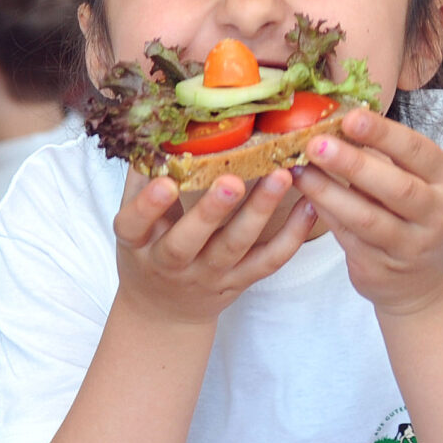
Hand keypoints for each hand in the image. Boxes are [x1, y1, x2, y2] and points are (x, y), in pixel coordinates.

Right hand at [113, 165, 317, 327]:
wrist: (165, 310)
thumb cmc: (148, 252)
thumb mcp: (134, 225)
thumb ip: (141, 183)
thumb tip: (155, 132)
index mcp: (137, 243)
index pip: (134, 225)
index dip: (148, 206)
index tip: (165, 181)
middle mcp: (170, 263)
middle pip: (188, 242)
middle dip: (211, 212)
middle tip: (232, 180)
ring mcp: (207, 274)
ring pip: (235, 247)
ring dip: (259, 212)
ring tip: (281, 177)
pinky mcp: (239, 280)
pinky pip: (268, 261)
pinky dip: (292, 235)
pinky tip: (309, 205)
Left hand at [291, 108, 442, 317]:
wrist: (425, 279)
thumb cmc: (410, 214)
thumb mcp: (413, 181)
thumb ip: (382, 156)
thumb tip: (334, 120)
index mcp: (442, 179)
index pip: (418, 151)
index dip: (384, 134)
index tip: (350, 117)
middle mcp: (434, 212)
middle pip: (397, 187)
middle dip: (353, 164)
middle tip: (315, 144)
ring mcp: (409, 243)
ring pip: (367, 218)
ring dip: (329, 192)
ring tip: (299, 171)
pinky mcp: (381, 266)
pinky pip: (348, 237)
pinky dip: (324, 214)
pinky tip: (303, 195)